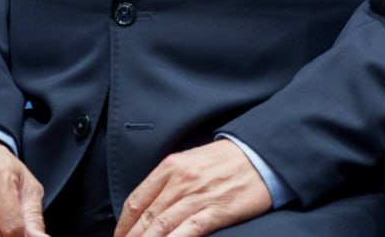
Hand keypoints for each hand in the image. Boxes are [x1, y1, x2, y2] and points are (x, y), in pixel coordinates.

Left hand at [115, 139, 271, 236]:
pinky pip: (187, 232)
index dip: (123, 225)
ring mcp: (198, 196)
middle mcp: (181, 180)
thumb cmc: (228, 158)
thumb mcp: (193, 158)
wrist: (262, 155)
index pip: (136, 200)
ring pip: (160, 227)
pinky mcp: (216, 211)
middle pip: (145, 217)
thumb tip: (149, 203)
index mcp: (172, 165)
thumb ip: (170, 178)